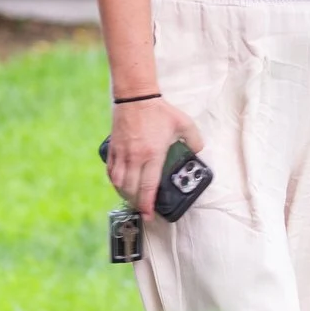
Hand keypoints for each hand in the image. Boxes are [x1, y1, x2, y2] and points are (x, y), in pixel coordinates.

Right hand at [106, 96, 205, 216]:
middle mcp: (136, 157)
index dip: (148, 204)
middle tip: (142, 209)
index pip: (148, 186)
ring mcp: (123, 153)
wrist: (136, 96)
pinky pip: (111, 170)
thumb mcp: (183, 123)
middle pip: (132, 188)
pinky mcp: (114, 148)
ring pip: (119, 182)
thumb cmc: (159, 110)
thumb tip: (198, 151)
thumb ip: (195, 139)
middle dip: (137, 203)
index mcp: (153, 154)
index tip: (149, 215)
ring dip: (124, 194)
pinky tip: (119, 184)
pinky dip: (114, 181)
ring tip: (131, 198)